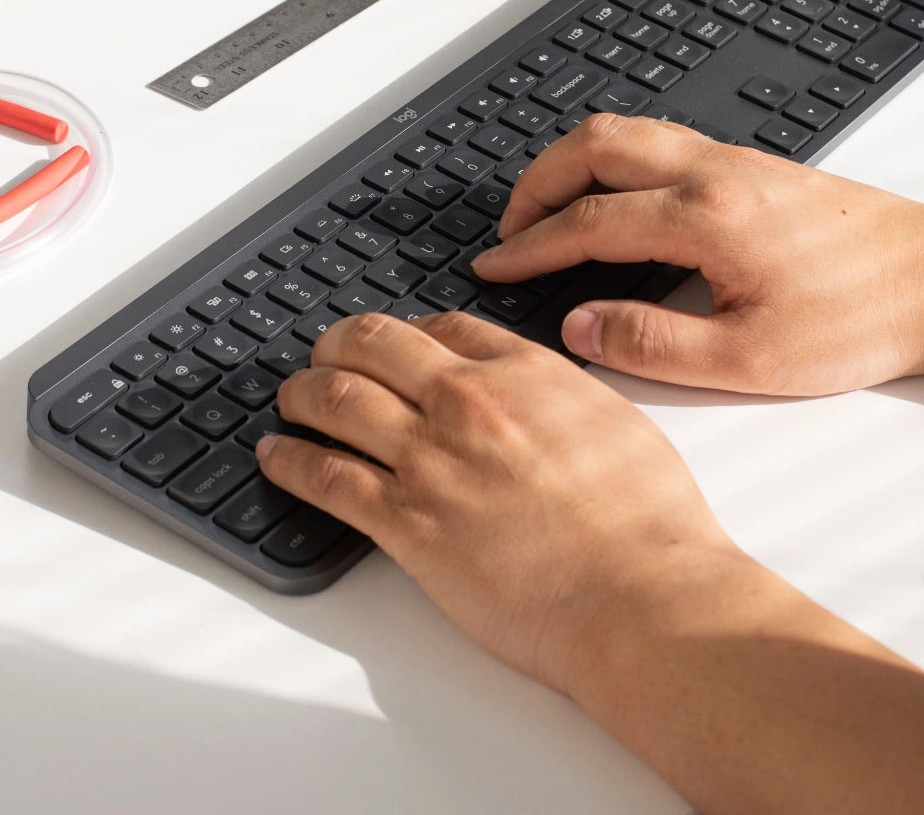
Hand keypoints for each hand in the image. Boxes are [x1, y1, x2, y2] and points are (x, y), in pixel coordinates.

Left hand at [257, 310, 923, 813]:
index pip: (444, 328)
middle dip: (338, 345)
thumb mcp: (618, 424)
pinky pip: (325, 476)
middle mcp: (469, 402)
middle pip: (374, 347)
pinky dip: (288, 460)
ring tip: (289, 399)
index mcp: (525, 373)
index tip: (393, 343)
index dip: (407, 331)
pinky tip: (274, 455)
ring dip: (301, 394)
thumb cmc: (649, 528)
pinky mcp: (406, 522)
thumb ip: (567, 398)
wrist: (640, 596)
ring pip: (336, 400)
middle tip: (323, 356)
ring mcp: (431, 459)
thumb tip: (546, 397)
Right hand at [471, 114, 923, 395]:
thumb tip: (580, 328)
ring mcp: (736, 161)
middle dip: (535, 184)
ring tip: (546, 215)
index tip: (492, 267)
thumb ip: (652, 345)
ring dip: (571, 165)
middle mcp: (715, 173)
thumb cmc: (863, 319)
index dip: (528, 247)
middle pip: (593, 146)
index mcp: (706, 218)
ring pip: (626, 133)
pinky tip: (611, 206)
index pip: (587, 222)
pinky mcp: (754, 167)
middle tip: (508, 232)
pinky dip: (611, 163)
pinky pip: (658, 143)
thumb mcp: (750, 360)